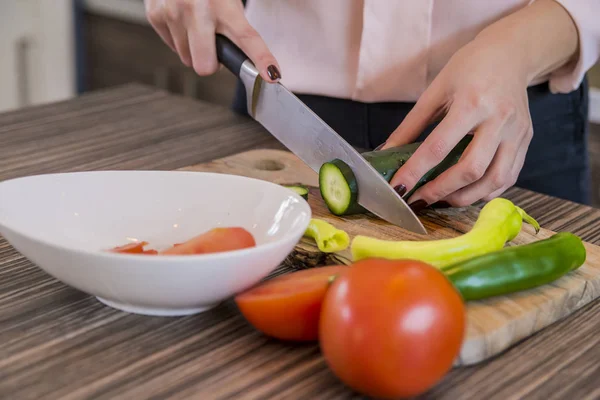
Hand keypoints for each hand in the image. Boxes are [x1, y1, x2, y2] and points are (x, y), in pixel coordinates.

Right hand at [144, 0, 280, 81]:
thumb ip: (237, 25)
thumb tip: (250, 58)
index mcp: (223, 4)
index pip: (246, 37)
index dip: (261, 58)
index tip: (272, 75)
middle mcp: (196, 8)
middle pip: (205, 66)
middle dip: (210, 63)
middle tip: (213, 46)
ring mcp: (172, 13)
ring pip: (187, 59)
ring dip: (194, 48)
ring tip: (196, 24)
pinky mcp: (155, 15)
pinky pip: (173, 47)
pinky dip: (180, 39)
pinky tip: (182, 19)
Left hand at [383, 0, 577, 210]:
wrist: (511, 53)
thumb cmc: (469, 68)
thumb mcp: (435, 91)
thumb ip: (410, 126)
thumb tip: (385, 153)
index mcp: (472, 102)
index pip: (438, 147)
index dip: (415, 172)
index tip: (398, 189)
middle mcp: (499, 119)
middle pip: (471, 169)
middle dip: (441, 191)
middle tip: (419, 200)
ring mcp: (517, 133)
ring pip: (494, 180)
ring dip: (465, 198)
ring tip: (441, 200)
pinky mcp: (526, 141)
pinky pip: (508, 177)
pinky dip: (485, 191)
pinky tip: (465, 192)